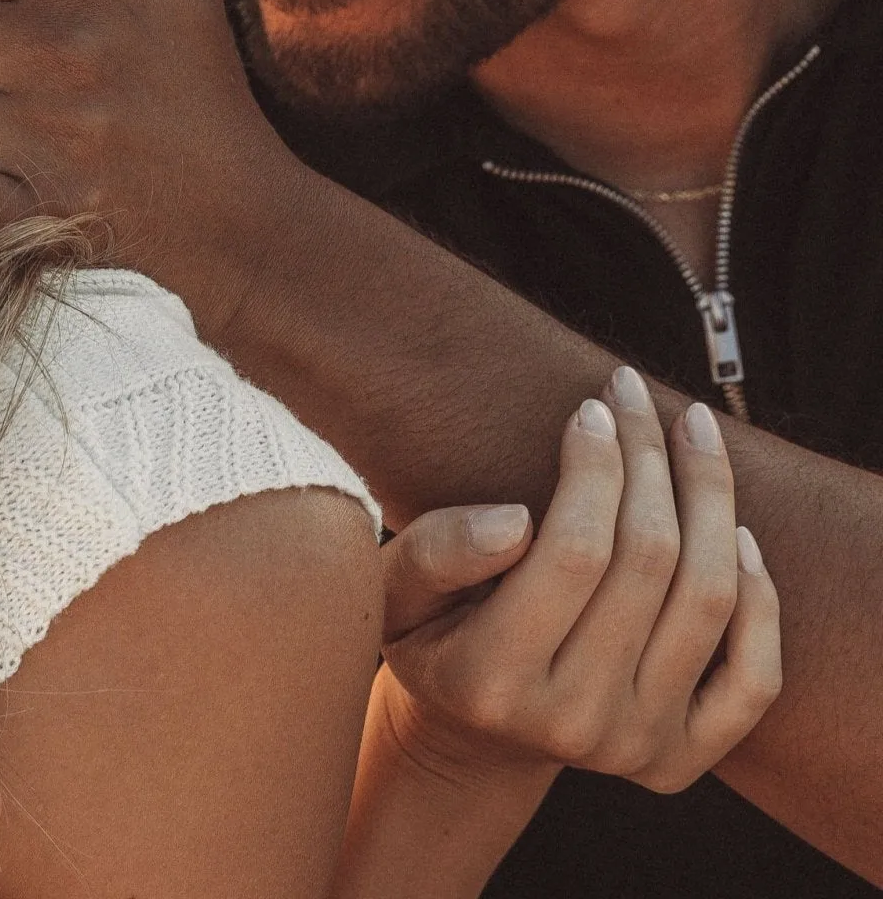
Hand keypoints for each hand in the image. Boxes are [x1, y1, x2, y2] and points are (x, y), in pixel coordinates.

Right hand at [373, 367, 781, 794]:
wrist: (479, 732)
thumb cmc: (432, 631)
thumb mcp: (396, 587)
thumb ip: (440, 550)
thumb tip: (516, 520)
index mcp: (493, 678)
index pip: (573, 552)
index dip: (594, 468)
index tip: (590, 408)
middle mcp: (574, 722)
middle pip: (649, 565)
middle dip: (649, 458)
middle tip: (633, 395)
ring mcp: (637, 745)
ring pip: (708, 603)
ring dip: (710, 499)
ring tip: (691, 430)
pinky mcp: (686, 759)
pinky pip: (752, 675)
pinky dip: (759, 596)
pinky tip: (735, 530)